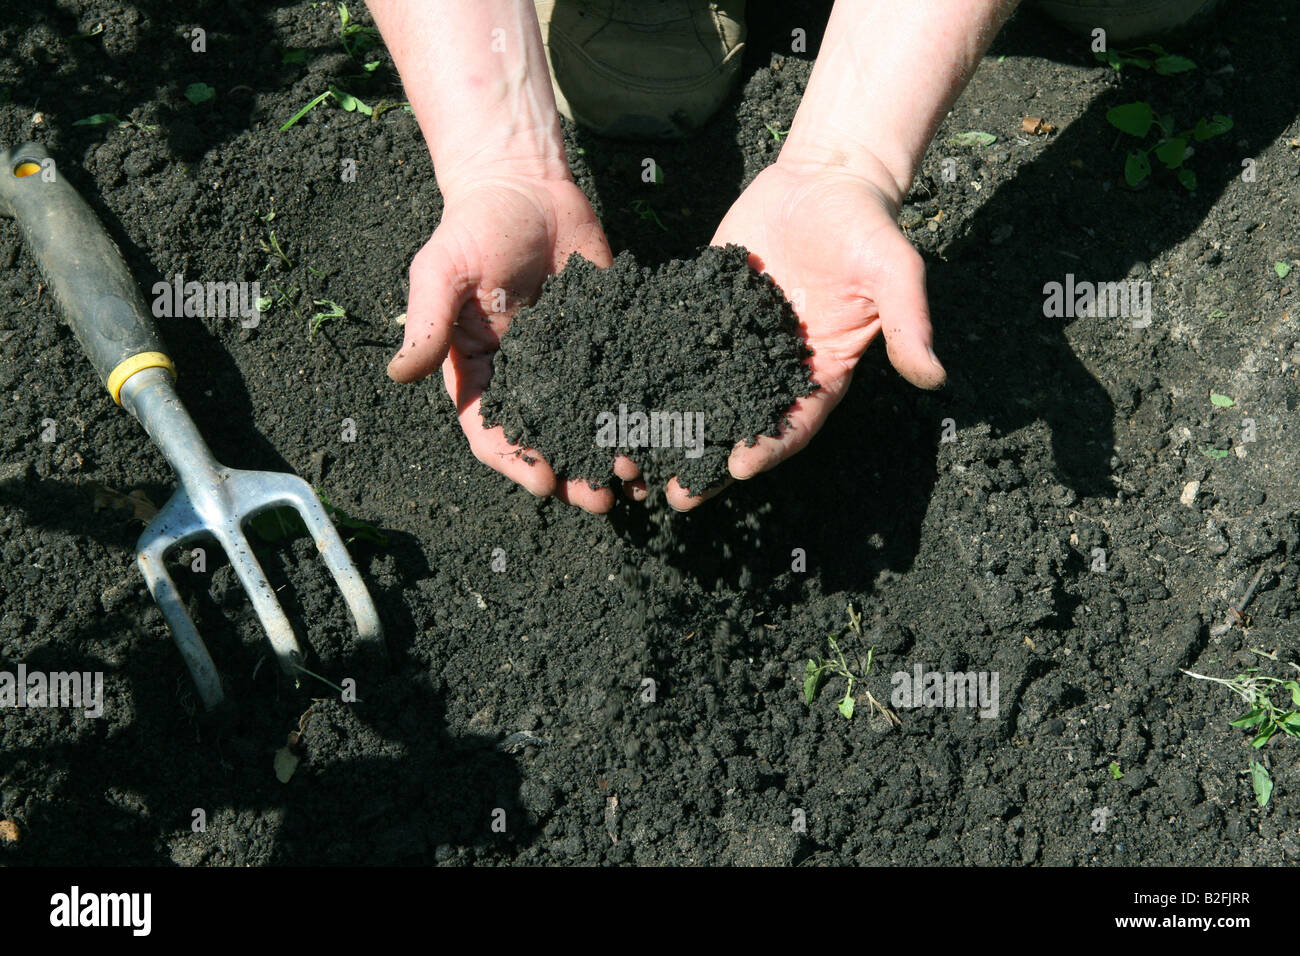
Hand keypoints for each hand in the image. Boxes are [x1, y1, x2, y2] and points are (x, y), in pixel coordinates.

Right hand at [388, 174, 617, 511]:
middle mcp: (525, 379)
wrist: (528, 183)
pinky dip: (639, 414)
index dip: (516, 462)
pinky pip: (624, 385)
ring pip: (588, 423)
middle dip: (572, 474)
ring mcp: (570, 364)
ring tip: (637, 480)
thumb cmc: (474, 224)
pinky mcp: (607, 342)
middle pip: (546, 441)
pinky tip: (662, 435)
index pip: (491, 432)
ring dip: (609, 456)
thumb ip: (429, 324)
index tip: (546, 481)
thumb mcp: (442, 270)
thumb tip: (399, 374)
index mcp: (479, 372)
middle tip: (602, 499)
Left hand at [664, 158, 945, 510]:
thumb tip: (935, 377)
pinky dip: (646, 375)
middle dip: (706, 463)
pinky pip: (674, 348)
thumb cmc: (866, 225)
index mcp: (821, 372)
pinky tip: (612, 396)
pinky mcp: (705, 312)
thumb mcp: (894, 270)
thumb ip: (909, 323)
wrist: (825, 177)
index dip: (768, 446)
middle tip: (672, 496)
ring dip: (668, 432)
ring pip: (698, 397)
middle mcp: (774, 367)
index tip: (739, 468)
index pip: (795, 423)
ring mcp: (735, 342)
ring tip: (631, 462)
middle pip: (738, 425)